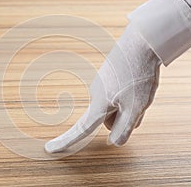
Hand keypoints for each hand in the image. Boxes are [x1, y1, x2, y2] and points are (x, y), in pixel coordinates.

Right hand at [45, 23, 161, 152]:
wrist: (141, 42)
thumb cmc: (138, 75)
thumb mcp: (137, 107)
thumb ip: (124, 128)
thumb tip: (114, 143)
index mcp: (99, 105)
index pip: (81, 130)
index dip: (65, 142)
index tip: (50, 149)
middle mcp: (95, 94)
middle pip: (107, 119)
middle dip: (121, 119)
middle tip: (139, 104)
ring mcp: (100, 83)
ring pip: (113, 106)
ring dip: (126, 106)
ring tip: (140, 90)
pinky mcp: (106, 76)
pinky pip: (115, 94)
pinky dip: (126, 95)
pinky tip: (136, 82)